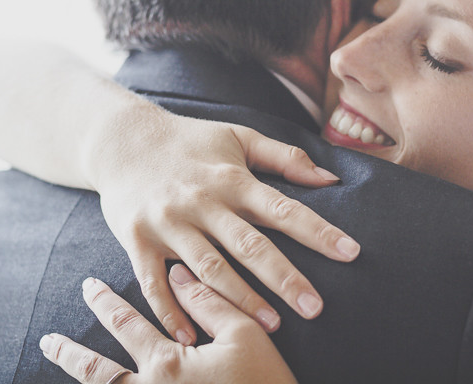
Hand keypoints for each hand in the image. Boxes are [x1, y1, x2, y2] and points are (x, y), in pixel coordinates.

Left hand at [40, 266, 297, 383]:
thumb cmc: (266, 382)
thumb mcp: (246, 334)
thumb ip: (210, 302)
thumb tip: (177, 273)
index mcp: (168, 363)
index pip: (126, 325)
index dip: (105, 303)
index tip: (88, 285)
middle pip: (97, 372)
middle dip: (71, 351)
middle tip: (49, 338)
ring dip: (76, 378)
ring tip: (57, 363)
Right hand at [87, 103, 359, 343]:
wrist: (122, 140)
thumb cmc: (190, 141)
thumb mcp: (239, 136)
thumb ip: (285, 157)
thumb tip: (330, 179)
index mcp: (232, 178)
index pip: (283, 208)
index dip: (318, 231)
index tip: (351, 252)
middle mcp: (202, 201)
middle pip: (249, 244)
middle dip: (284, 277)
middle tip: (316, 307)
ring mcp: (169, 223)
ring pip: (208, 267)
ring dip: (240, 299)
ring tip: (272, 325)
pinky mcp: (138, 240)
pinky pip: (153, 282)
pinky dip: (170, 310)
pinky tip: (190, 336)